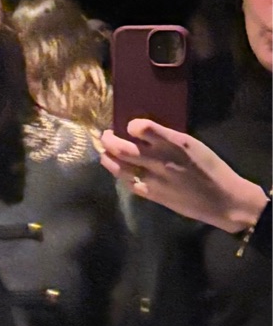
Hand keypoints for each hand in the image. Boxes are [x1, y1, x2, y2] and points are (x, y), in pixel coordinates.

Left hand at [99, 121, 268, 232]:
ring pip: (120, 167)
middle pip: (123, 148)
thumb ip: (168, 140)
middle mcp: (160, 160)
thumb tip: (146, 134)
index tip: (130, 126)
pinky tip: (117, 170)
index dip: (132, 125)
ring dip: (107, 158)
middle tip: (106, 135)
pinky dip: (119, 174)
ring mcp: (153, 179)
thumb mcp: (193, 145)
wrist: (222, 200)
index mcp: (175, 143)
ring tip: (104, 152)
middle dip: (108, 140)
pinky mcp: (151, 195)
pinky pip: (128, 183)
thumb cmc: (211, 168)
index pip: (144, 128)